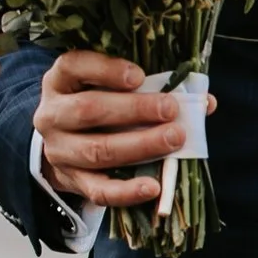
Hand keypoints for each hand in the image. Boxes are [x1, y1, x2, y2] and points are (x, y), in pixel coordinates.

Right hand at [32, 52, 211, 208]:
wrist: (67, 146)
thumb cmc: (101, 107)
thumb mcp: (114, 90)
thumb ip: (154, 89)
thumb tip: (204, 102)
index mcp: (61, 81)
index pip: (74, 66)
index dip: (105, 70)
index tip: (139, 76)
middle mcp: (53, 114)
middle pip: (89, 110)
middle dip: (134, 110)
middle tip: (171, 110)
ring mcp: (59, 150)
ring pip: (97, 150)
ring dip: (139, 145)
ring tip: (173, 140)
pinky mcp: (71, 181)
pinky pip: (98, 190)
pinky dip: (127, 191)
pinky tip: (153, 187)